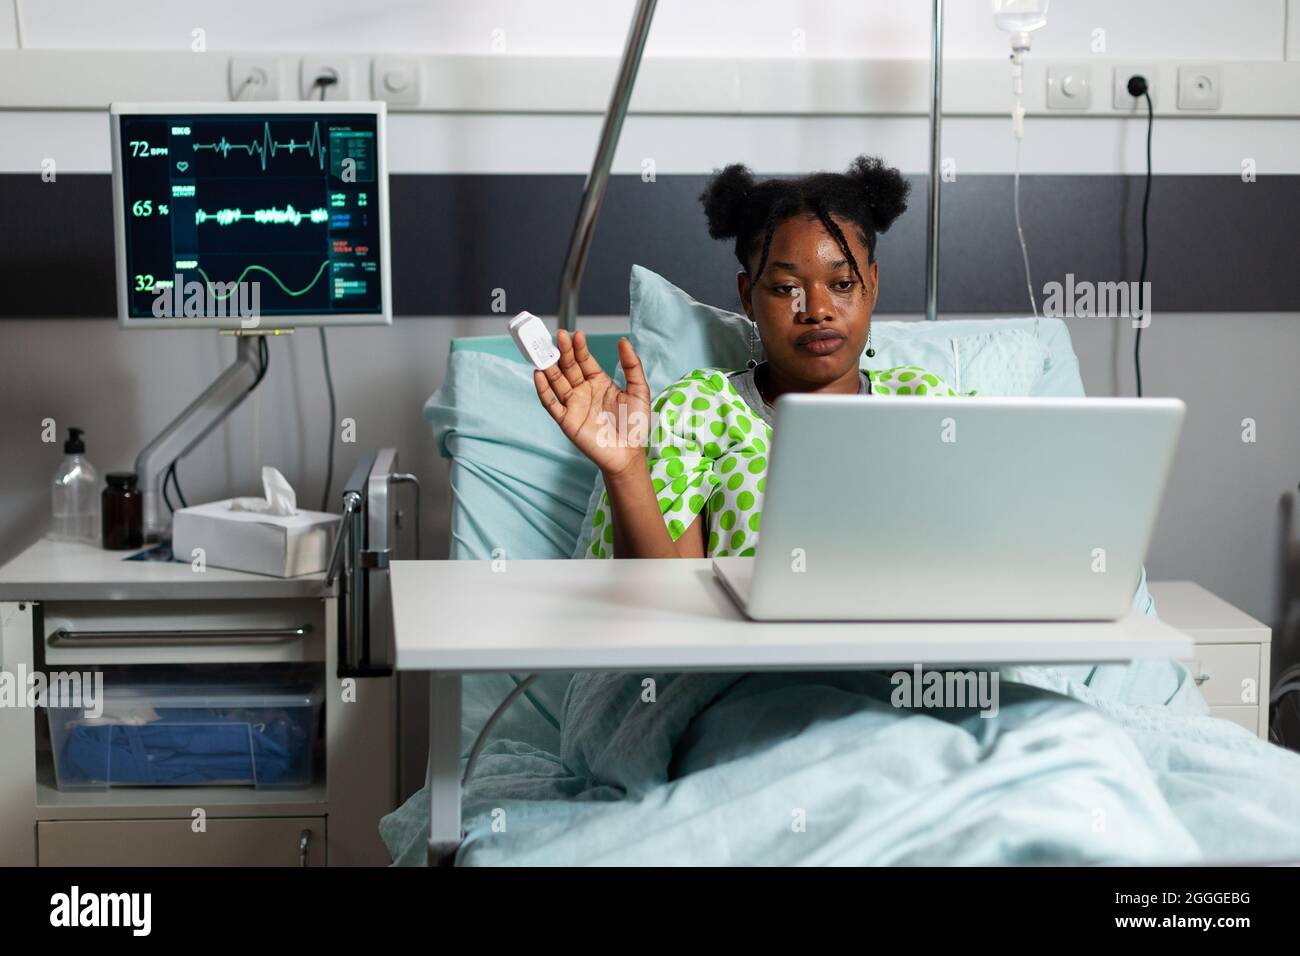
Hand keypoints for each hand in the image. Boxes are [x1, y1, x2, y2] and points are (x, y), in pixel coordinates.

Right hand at [534, 329, 651, 477]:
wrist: (628, 453)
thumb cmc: (635, 424)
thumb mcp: (639, 390)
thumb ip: (632, 366)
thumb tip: (623, 341)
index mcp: (598, 382)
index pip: (584, 360)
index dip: (579, 347)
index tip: (576, 334)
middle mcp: (583, 391)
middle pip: (568, 367)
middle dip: (563, 351)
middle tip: (559, 335)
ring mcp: (573, 405)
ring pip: (557, 381)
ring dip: (550, 366)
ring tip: (543, 350)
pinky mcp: (566, 420)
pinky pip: (551, 403)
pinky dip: (543, 390)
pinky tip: (539, 375)